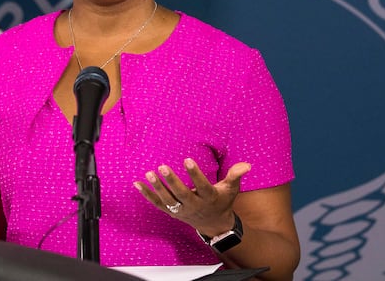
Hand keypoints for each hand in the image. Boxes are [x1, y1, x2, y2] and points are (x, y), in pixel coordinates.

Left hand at [134, 158, 250, 235]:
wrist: (214, 224)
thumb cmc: (222, 201)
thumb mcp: (231, 189)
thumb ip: (236, 175)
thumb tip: (247, 164)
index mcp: (209, 198)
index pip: (201, 186)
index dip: (195, 174)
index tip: (187, 159)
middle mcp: (194, 206)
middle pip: (181, 195)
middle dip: (171, 181)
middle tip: (162, 167)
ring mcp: (181, 210)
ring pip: (168, 200)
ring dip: (157, 188)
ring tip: (149, 173)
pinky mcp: (172, 212)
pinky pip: (157, 204)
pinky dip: (147, 194)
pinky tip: (137, 184)